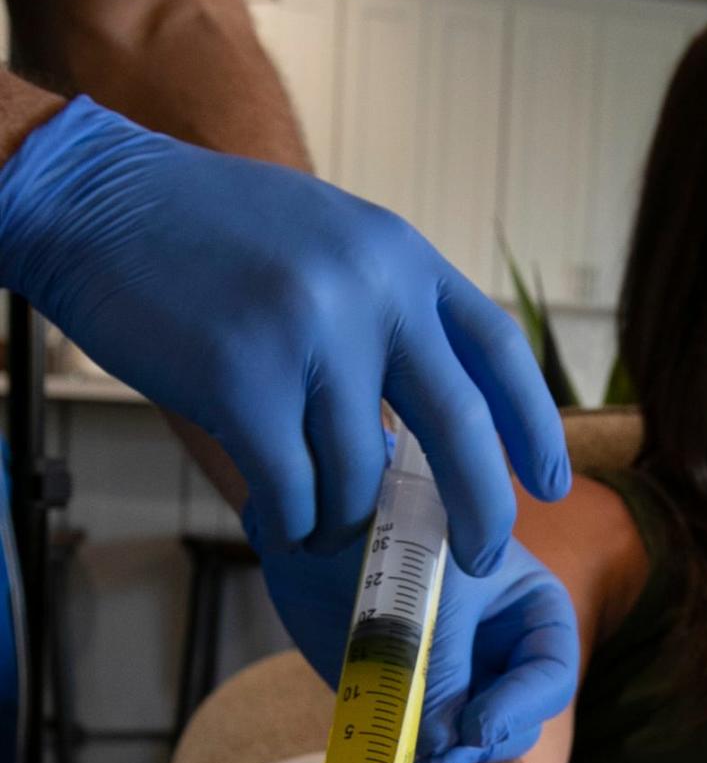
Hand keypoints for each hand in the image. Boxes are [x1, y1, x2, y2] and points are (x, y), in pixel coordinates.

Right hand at [0, 95, 569, 554]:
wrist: (97, 202)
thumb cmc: (207, 235)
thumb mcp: (327, 245)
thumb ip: (387, 317)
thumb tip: (434, 430)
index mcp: (401, 256)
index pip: (498, 348)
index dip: (535, 424)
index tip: (553, 484)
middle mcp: (370, 289)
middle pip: (459, 427)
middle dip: (481, 510)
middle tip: (481, 560)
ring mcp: (309, 331)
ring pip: (360, 475)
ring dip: (343, 519)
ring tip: (316, 516)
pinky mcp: (244, 378)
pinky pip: (294, 489)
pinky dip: (291, 519)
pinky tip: (278, 514)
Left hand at [248, 502, 577, 762]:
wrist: (322, 525)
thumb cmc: (394, 537)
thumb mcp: (432, 597)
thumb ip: (442, 673)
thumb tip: (441, 752)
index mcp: (533, 612)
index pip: (550, 675)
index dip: (519, 708)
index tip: (475, 729)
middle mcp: (505, 652)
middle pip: (517, 720)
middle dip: (481, 742)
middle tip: (441, 758)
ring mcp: (460, 679)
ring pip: (473, 740)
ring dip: (446, 756)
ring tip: (411, 758)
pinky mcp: (414, 696)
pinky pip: (426, 742)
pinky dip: (411, 755)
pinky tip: (388, 758)